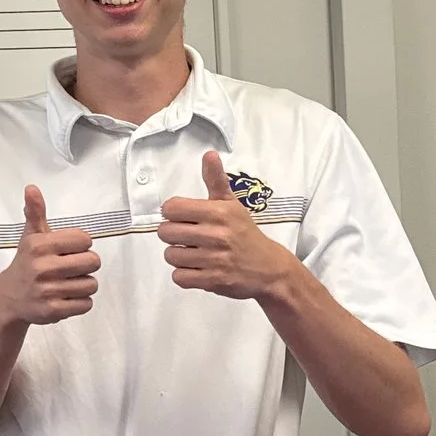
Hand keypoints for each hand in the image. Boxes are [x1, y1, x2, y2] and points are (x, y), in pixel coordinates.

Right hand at [0, 185, 99, 326]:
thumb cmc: (26, 263)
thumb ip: (35, 212)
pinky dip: (81, 302)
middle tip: (71, 268)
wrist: (9, 299)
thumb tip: (31, 188)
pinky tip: (67, 297)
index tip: (68, 250)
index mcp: (40, 245)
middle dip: (86, 265)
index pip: (84, 239)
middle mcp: (43, 267)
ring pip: (92, 284)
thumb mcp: (30, 237)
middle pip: (93, 261)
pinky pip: (87, 304)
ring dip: (84, 284)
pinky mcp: (53, 311)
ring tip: (68, 283)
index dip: (81, 245)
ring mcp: (48, 290)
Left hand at [158, 152, 303, 302]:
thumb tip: (208, 154)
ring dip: (178, 256)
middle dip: (172, 235)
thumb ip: (216, 180)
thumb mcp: (232, 205)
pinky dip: (184, 275)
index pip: (171, 208)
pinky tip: (197, 268)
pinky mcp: (214, 281)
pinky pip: (179, 277)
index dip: (173, 213)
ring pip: (170, 256)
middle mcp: (217, 235)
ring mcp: (215, 260)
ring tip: (193, 253)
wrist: (270, 269)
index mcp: (219, 212)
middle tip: (187, 236)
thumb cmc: (245, 234)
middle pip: (166, 233)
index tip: (183, 217)